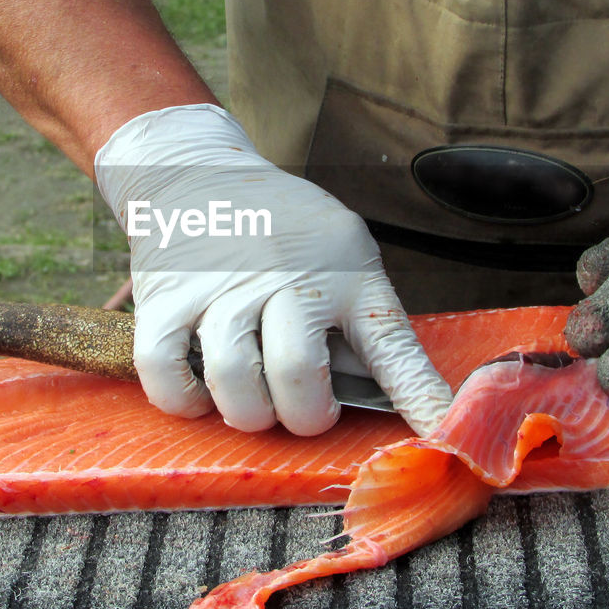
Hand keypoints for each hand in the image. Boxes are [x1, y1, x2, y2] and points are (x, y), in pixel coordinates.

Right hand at [95, 104, 452, 435]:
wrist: (193, 172)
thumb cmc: (280, 229)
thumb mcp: (342, 251)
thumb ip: (358, 318)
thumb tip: (381, 401)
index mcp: (348, 272)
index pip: (392, 347)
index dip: (418, 399)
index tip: (442, 436)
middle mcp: (288, 277)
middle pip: (299, 378)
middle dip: (305, 416)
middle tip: (303, 405)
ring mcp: (223, 288)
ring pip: (236, 387)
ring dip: (249, 413)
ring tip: (254, 398)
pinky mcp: (165, 299)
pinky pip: (167, 377)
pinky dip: (185, 400)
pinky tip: (201, 389)